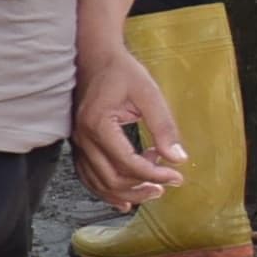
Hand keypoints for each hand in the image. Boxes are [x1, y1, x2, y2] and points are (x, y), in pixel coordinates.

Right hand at [72, 43, 187, 208]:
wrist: (94, 57)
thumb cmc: (121, 72)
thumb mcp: (149, 94)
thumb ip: (164, 126)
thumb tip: (179, 157)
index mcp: (99, 125)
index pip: (127, 162)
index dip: (155, 174)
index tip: (177, 175)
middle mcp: (83, 138)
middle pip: (111, 178)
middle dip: (142, 187)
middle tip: (168, 185)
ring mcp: (78, 143)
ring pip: (98, 182)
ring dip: (126, 192)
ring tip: (152, 192)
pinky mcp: (80, 144)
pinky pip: (88, 176)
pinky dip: (105, 190)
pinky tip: (123, 198)